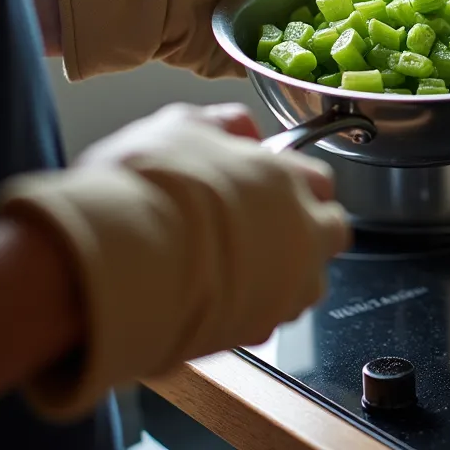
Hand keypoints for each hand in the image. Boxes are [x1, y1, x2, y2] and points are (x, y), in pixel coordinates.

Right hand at [0, 103, 349, 419]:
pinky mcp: (263, 326)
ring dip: (283, 276)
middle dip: (306, 232)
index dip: (294, 184)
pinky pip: (270, 321)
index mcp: (288, 179)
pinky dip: (251, 313)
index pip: (319, 181)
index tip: (270, 190)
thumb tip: (242, 127)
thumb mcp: (177, 126)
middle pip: (331, 232)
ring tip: (235, 273)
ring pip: (308, 283)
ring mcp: (290, 283)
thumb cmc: (144, 188)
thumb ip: (222, 124)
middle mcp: (302, 231)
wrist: (119, 258)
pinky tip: (214, 303)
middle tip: (262, 233)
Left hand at [46, 0, 366, 79]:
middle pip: (343, 18)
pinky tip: (332, 77)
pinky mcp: (254, 66)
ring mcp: (273, 35)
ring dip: (341, 55)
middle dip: (364, 27)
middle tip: (386, 34)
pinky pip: (290, 76)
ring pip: (324, 51)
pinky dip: (309, 78)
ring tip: (364, 57)